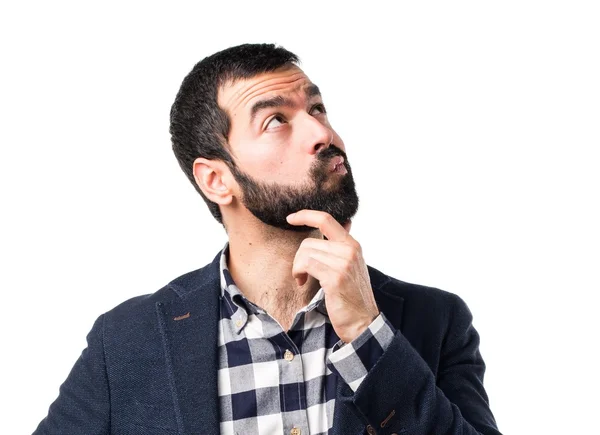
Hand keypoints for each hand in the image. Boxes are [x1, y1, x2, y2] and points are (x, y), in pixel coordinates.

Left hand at [286, 210, 379, 342]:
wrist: (362, 322)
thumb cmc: (351, 296)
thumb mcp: (351, 266)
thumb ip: (341, 248)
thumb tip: (336, 227)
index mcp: (353, 245)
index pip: (326, 219)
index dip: (306, 215)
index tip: (290, 218)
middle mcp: (350, 250)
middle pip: (309, 242)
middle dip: (299, 258)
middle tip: (302, 274)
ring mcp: (343, 263)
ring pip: (305, 253)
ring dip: (298, 268)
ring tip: (303, 279)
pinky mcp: (335, 277)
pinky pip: (306, 264)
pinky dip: (299, 273)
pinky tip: (303, 283)